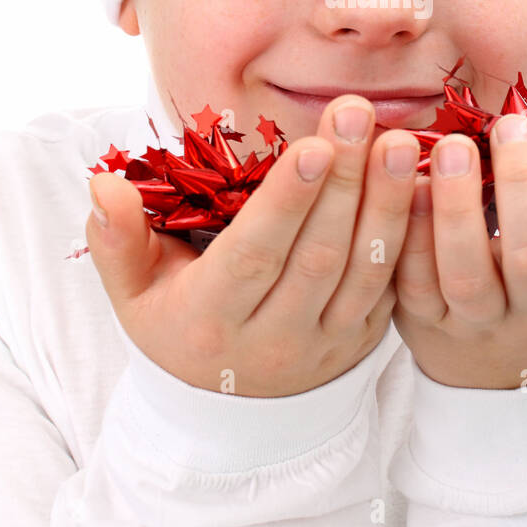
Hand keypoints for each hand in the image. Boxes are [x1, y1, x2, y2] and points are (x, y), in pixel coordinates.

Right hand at [85, 96, 420, 395]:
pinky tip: (422, 185)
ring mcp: (326, 343)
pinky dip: (410, 237)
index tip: (312, 146)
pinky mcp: (364, 341)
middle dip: (344, 180)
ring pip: (364, 270)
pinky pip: (393, 288)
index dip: (286, 202)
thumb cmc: (177, 326)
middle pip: (318, 254)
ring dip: (386, 202)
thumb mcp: (134, 294)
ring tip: (399, 141)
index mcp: (214, 321)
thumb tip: (103, 184)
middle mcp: (276, 339)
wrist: (228, 414)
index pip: (255, 255)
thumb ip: (119, 240)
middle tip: (360, 113)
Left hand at [392, 109, 526, 387]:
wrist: (519, 381)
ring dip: (456, 209)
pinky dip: (409, 235)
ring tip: (455, 147)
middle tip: (512, 123)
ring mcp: (481, 322)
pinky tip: (408, 184)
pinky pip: (411, 283)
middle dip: (522, 186)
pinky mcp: (426, 323)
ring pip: (466, 275)